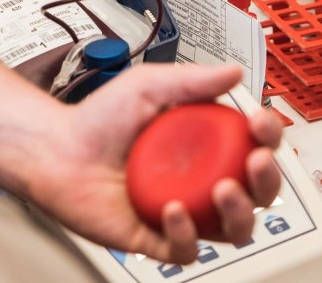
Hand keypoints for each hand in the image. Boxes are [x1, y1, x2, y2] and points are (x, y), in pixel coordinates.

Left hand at [27, 64, 281, 263]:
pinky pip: (185, 249)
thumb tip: (232, 72)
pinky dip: (186, 234)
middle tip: (254, 161)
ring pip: (231, 228)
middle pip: (254, 191)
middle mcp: (196, 180)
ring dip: (238, 212)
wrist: (55, 150)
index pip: (252, 145)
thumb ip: (190, 79)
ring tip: (223, 190)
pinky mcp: (153, 236)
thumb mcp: (146, 86)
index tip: (260, 122)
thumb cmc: (95, 121)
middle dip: (266, 179)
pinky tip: (172, 211)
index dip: (266, 135)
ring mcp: (179, 210)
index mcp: (202, 145)